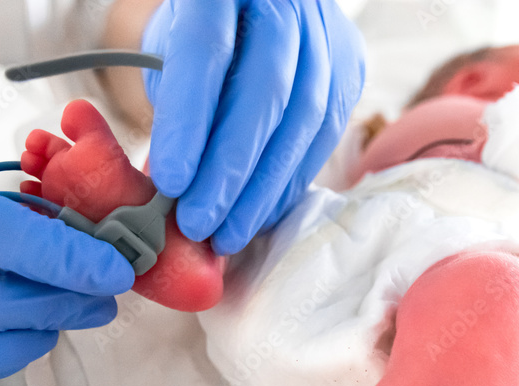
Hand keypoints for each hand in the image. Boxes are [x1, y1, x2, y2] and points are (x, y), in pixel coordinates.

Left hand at [142, 0, 364, 254]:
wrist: (248, 13)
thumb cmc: (194, 38)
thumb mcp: (167, 51)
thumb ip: (172, 107)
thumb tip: (172, 191)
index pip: (207, 52)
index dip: (189, 123)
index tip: (169, 183)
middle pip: (266, 91)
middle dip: (230, 168)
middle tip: (199, 222)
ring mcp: (327, 30)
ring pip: (306, 118)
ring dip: (265, 187)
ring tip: (228, 232)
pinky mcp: (351, 62)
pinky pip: (327, 132)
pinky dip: (291, 180)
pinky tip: (262, 212)